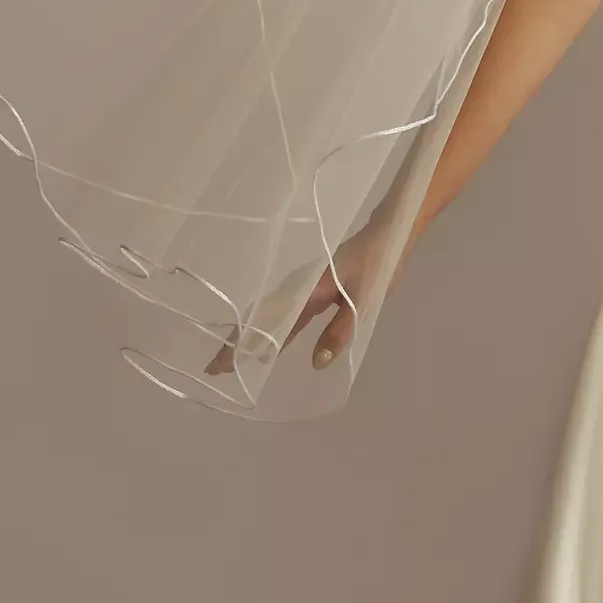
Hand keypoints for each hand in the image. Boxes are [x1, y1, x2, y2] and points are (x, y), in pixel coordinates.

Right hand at [202, 218, 405, 378]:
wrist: (388, 234)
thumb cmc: (376, 264)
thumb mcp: (363, 299)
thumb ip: (340, 330)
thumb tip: (316, 364)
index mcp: (307, 290)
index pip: (269, 322)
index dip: (243, 343)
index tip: (219, 365)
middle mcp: (300, 288)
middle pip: (262, 318)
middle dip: (238, 342)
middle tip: (214, 368)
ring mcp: (305, 286)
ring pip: (271, 314)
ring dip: (251, 334)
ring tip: (232, 359)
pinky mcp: (314, 287)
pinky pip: (284, 310)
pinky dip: (270, 326)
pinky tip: (267, 340)